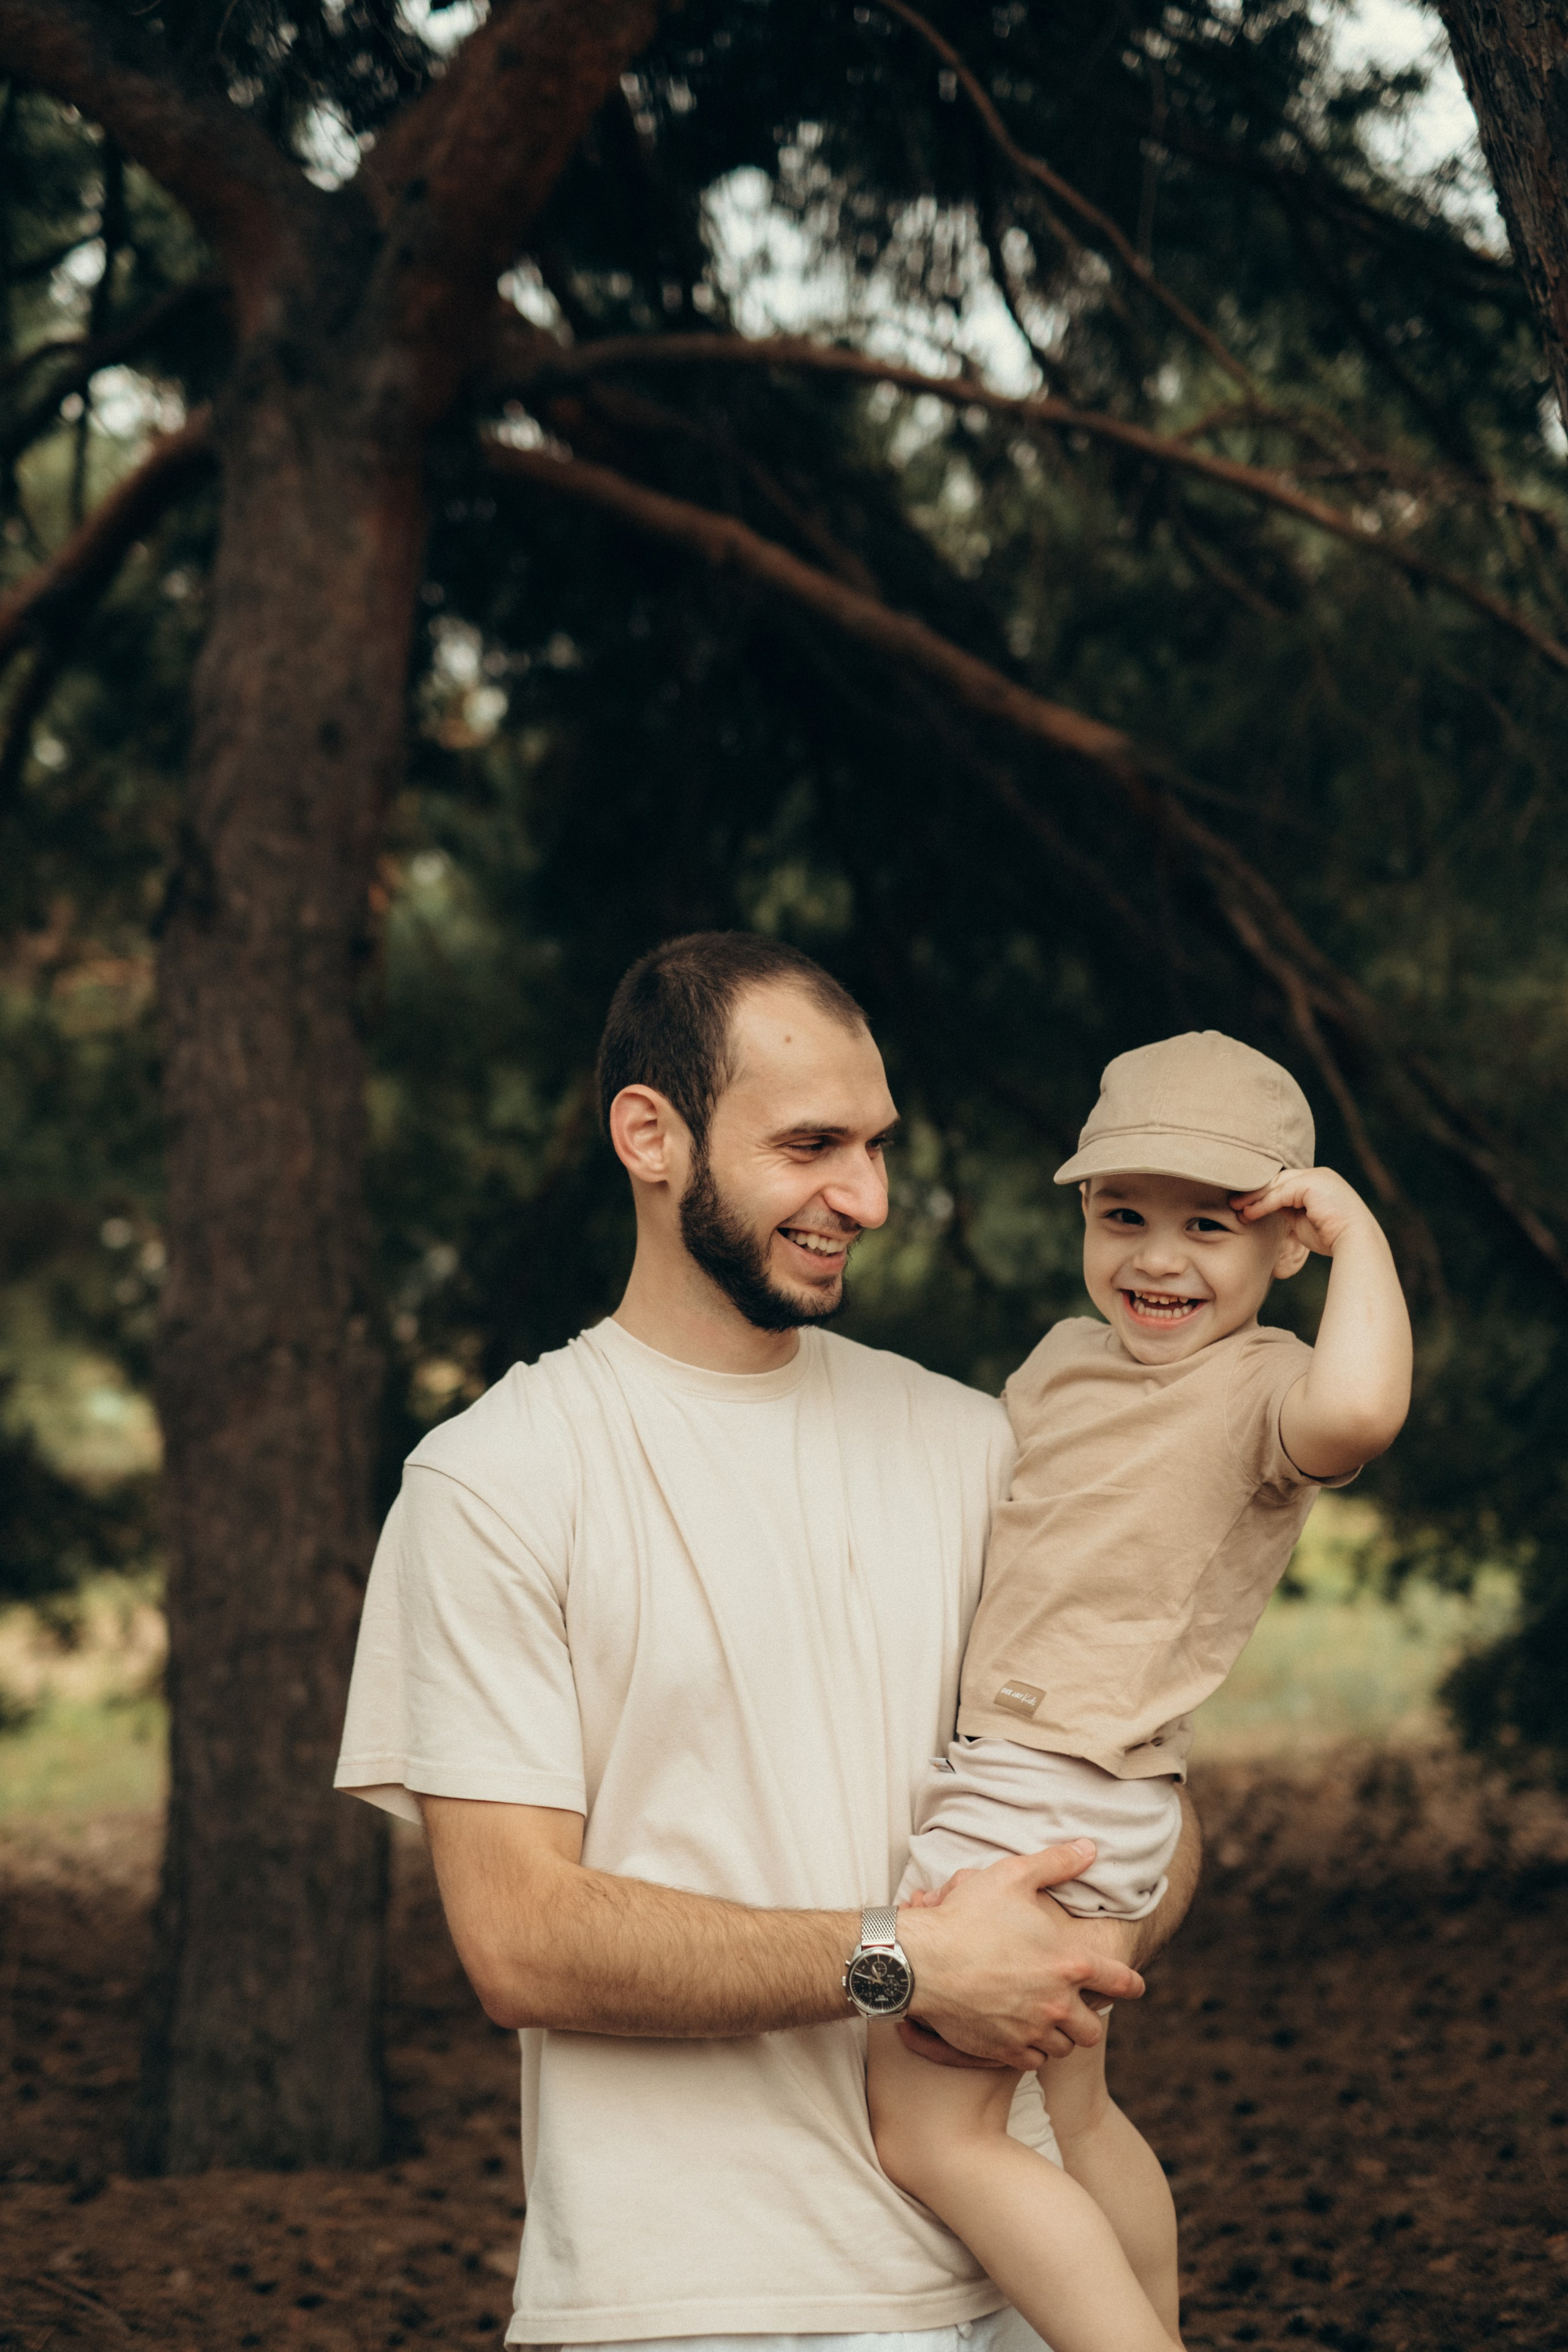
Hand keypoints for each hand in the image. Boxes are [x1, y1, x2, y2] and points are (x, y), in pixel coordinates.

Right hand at [895, 1840, 1143, 2069]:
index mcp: (1069, 1962)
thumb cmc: (967, 1915)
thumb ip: (1057, 1862)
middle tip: (1077, 2003)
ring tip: (1049, 2017)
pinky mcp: (1005, 2050)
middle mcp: (1058, 2003)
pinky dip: (1033, 2049)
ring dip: (1061, 2033)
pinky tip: (1023, 2032)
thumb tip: (1090, 1848)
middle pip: (1094, 2027)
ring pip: (1065, 2047)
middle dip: (1090, 2015)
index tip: (1135, 1986)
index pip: (1120, 1981)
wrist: (922, 1961)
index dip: (1132, 1984)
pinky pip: (1034, 2061)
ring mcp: (1032, 2031)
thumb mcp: (1013, 1875)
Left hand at [1231, 1165, 1374, 1257]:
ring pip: (1276, 1184)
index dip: (1264, 1192)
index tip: (1244, 1204)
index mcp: (1319, 1182)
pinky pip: (1279, 1194)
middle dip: (1254, 1191)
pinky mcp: (1310, 1184)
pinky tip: (1248, 1213)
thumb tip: (1268, 1209)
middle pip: (1278, 1179)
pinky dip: (1261, 1204)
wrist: (1356, 1241)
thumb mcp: (1305, 1220)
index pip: (1285, 1182)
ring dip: (1253, 1197)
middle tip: (1233, 1202)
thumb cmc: (1333, 1237)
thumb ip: (1289, 1210)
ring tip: (1235, 1208)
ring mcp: (1315, 1177)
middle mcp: (1318, 1175)